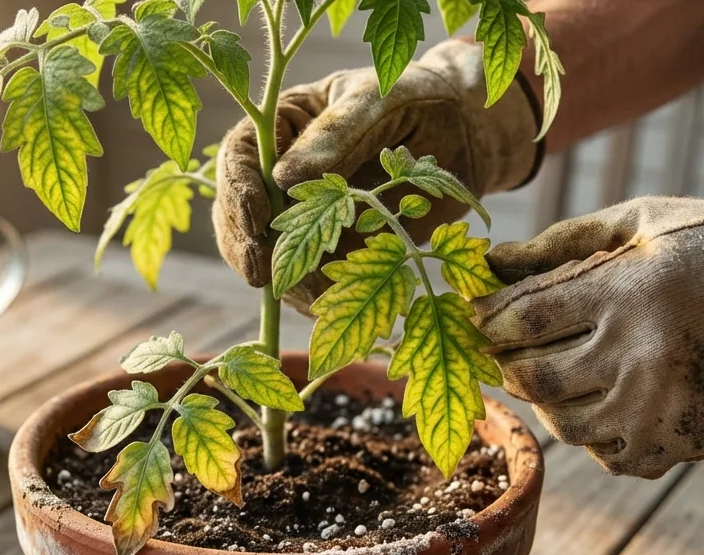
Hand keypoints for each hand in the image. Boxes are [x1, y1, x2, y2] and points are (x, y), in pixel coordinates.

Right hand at [213, 39, 539, 310]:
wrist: (464, 135)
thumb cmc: (419, 99)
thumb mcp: (379, 101)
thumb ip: (336, 134)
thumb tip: (282, 177)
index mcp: (283, 126)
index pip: (239, 157)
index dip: (239, 190)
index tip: (257, 220)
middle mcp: (280, 173)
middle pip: (239, 213)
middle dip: (247, 244)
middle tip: (262, 274)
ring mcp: (301, 216)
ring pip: (266, 253)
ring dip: (277, 277)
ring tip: (299, 294)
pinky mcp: (328, 250)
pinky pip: (306, 279)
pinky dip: (311, 296)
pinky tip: (324, 305)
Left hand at [473, 183, 703, 477]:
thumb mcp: (638, 223)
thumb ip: (558, 243)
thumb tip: (488, 261)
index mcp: (626, 292)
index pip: (523, 320)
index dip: (486, 321)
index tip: (475, 315)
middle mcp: (641, 355)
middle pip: (534, 378)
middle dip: (507, 363)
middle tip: (502, 350)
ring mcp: (663, 405)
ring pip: (565, 425)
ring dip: (545, 403)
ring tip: (552, 376)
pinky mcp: (684, 439)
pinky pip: (612, 458)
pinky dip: (594, 436)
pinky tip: (599, 404)